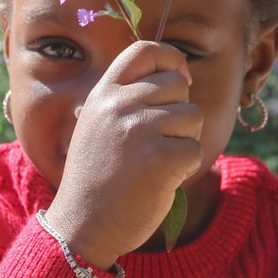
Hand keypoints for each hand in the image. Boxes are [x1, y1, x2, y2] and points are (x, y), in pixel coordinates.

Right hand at [44, 41, 202, 268]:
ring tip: (157, 163)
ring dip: (185, 141)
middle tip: (160, 141)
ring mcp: (140, 130)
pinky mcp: (161, 158)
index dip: (172, 59)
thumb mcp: (99, 126)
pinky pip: (195, 150)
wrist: (82, 226)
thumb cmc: (98, 178)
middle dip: (180, 111)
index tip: (181, 79)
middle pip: (178, 84)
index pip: (146, 51)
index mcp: (103, 94)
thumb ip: (128, 99)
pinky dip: (185, 168)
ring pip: (193, 116)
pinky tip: (160, 181)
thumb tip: (180, 77)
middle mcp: (119, 105)